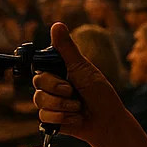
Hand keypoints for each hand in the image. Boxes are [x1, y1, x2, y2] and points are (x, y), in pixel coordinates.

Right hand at [32, 22, 129, 146]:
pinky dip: (63, 118)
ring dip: (63, 106)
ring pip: (39, 101)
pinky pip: (44, 117)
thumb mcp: (83, 68)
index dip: (49, 75)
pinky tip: (75, 118)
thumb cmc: (100, 93)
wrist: (108, 122)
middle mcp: (52, 85)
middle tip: (74, 92)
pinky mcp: (51, 119)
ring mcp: (50, 102)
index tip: (63, 76)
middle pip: (38, 83)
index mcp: (58, 71)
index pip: (40, 67)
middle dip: (59, 90)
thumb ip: (66, 48)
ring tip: (78, 107)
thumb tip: (56, 24)